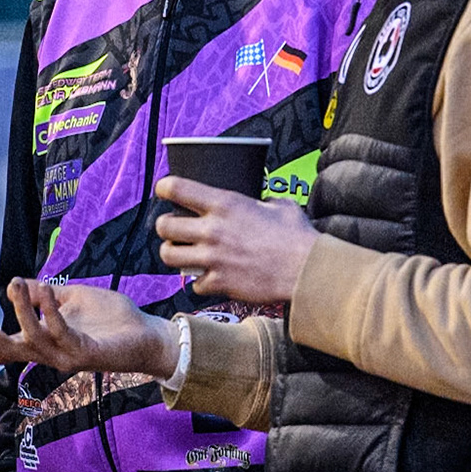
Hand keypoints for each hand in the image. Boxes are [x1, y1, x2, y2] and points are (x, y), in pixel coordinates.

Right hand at [0, 278, 178, 378]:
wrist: (147, 334)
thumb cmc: (111, 318)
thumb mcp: (73, 298)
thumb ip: (47, 294)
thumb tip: (20, 283)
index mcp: (44, 342)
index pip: (7, 349)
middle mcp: (51, 354)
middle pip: (11, 350)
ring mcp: (67, 357)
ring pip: (33, 338)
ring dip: (22, 310)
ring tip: (15, 283)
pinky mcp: (86, 354)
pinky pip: (62, 331)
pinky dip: (51, 311)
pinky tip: (47, 293)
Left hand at [154, 176, 317, 303]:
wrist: (307, 270)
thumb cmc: (297, 236)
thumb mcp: (279, 205)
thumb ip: (262, 200)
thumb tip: (262, 202)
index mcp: (224, 204)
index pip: (176, 188)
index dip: (165, 188)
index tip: (165, 190)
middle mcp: (213, 230)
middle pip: (163, 225)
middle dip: (165, 226)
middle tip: (173, 228)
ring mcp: (213, 258)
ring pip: (168, 255)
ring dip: (173, 253)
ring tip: (182, 253)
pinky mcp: (219, 283)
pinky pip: (193, 284)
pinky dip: (198, 282)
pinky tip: (208, 277)